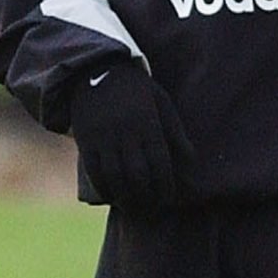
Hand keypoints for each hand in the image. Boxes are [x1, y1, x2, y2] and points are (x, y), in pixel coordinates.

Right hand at [66, 60, 191, 209]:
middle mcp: (126, 133)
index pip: (160, 163)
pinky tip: (112, 195)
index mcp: (148, 124)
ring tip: (133, 207)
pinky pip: (94, 170)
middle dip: (146, 196)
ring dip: (125, 196)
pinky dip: (104, 187)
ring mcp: (104, 137)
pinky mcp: (86, 139)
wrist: (94, 68)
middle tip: (151, 209)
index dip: (165, 186)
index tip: (168, 199)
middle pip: (138, 174)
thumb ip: (174, 131)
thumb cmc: (134, 88)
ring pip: (116, 176)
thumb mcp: (160, 101)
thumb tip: (190, 159)